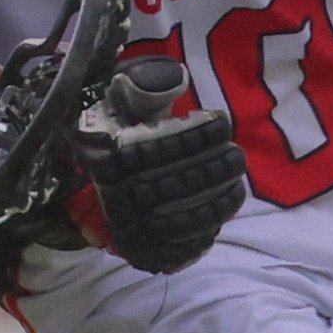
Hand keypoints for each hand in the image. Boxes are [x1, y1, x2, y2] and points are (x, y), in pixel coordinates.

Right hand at [60, 60, 242, 273]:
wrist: (96, 188)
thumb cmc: (119, 135)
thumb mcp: (122, 105)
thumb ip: (145, 88)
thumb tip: (176, 80)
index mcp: (106, 162)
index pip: (154, 151)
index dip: (193, 137)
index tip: (221, 122)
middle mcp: (116, 201)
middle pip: (173, 189)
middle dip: (212, 170)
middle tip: (236, 154)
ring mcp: (134, 233)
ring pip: (183, 220)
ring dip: (218, 200)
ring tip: (236, 178)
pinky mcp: (150, 252)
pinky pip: (184, 244)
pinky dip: (210, 226)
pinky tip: (227, 201)